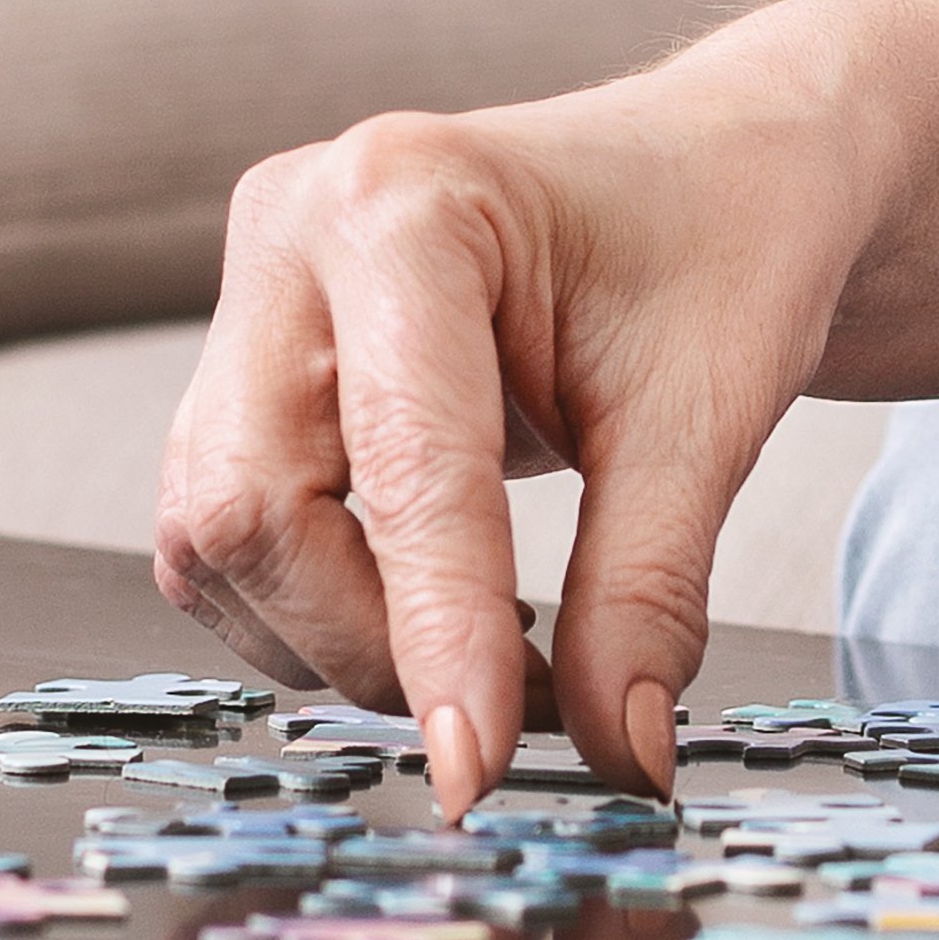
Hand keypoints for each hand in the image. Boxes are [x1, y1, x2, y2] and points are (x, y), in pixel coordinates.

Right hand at [155, 63, 876, 813]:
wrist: (715, 170)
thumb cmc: (721, 245)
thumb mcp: (709, 416)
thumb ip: (647, 591)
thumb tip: (617, 758)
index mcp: (402, 201)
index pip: (399, 465)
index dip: (438, 634)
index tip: (479, 769)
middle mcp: (292, 234)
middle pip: (251, 508)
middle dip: (371, 642)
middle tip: (512, 709)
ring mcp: (250, 299)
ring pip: (216, 539)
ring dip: (339, 638)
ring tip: (491, 651)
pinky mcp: (244, 369)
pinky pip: (226, 539)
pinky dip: (317, 610)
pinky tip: (431, 605)